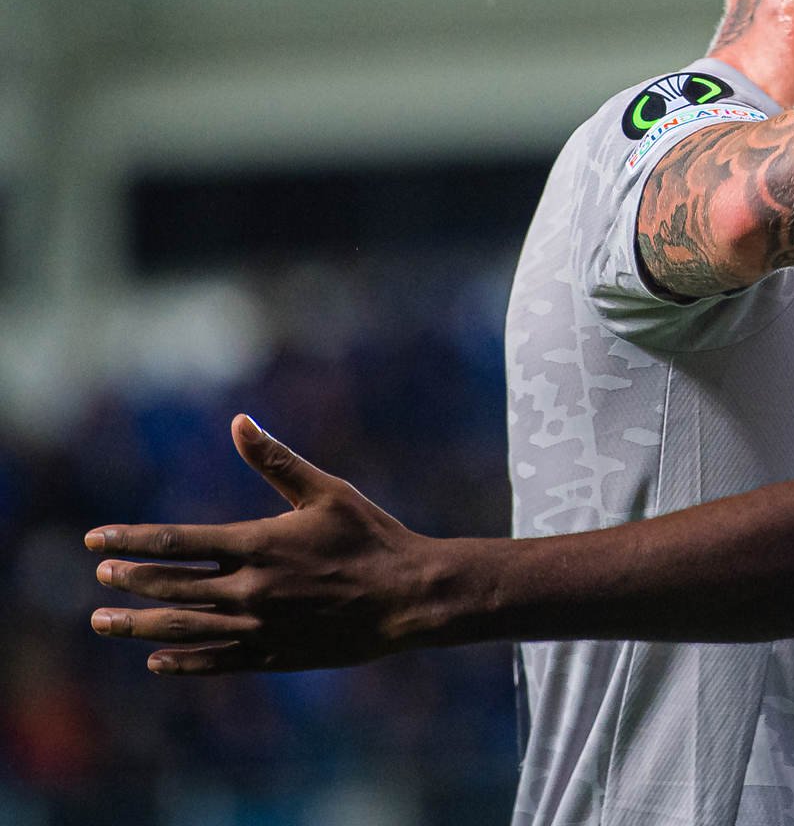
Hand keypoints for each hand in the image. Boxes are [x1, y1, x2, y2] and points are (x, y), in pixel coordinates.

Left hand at [87, 415, 435, 674]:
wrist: (410, 596)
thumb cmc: (371, 536)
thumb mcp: (327, 491)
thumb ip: (277, 461)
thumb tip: (240, 421)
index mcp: (259, 544)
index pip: (176, 541)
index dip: (131, 539)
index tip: (95, 541)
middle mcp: (251, 588)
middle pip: (171, 586)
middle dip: (130, 580)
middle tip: (102, 576)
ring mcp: (260, 625)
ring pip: (183, 627)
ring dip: (138, 625)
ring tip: (104, 622)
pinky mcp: (275, 654)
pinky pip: (216, 660)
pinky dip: (182, 661)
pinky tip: (156, 660)